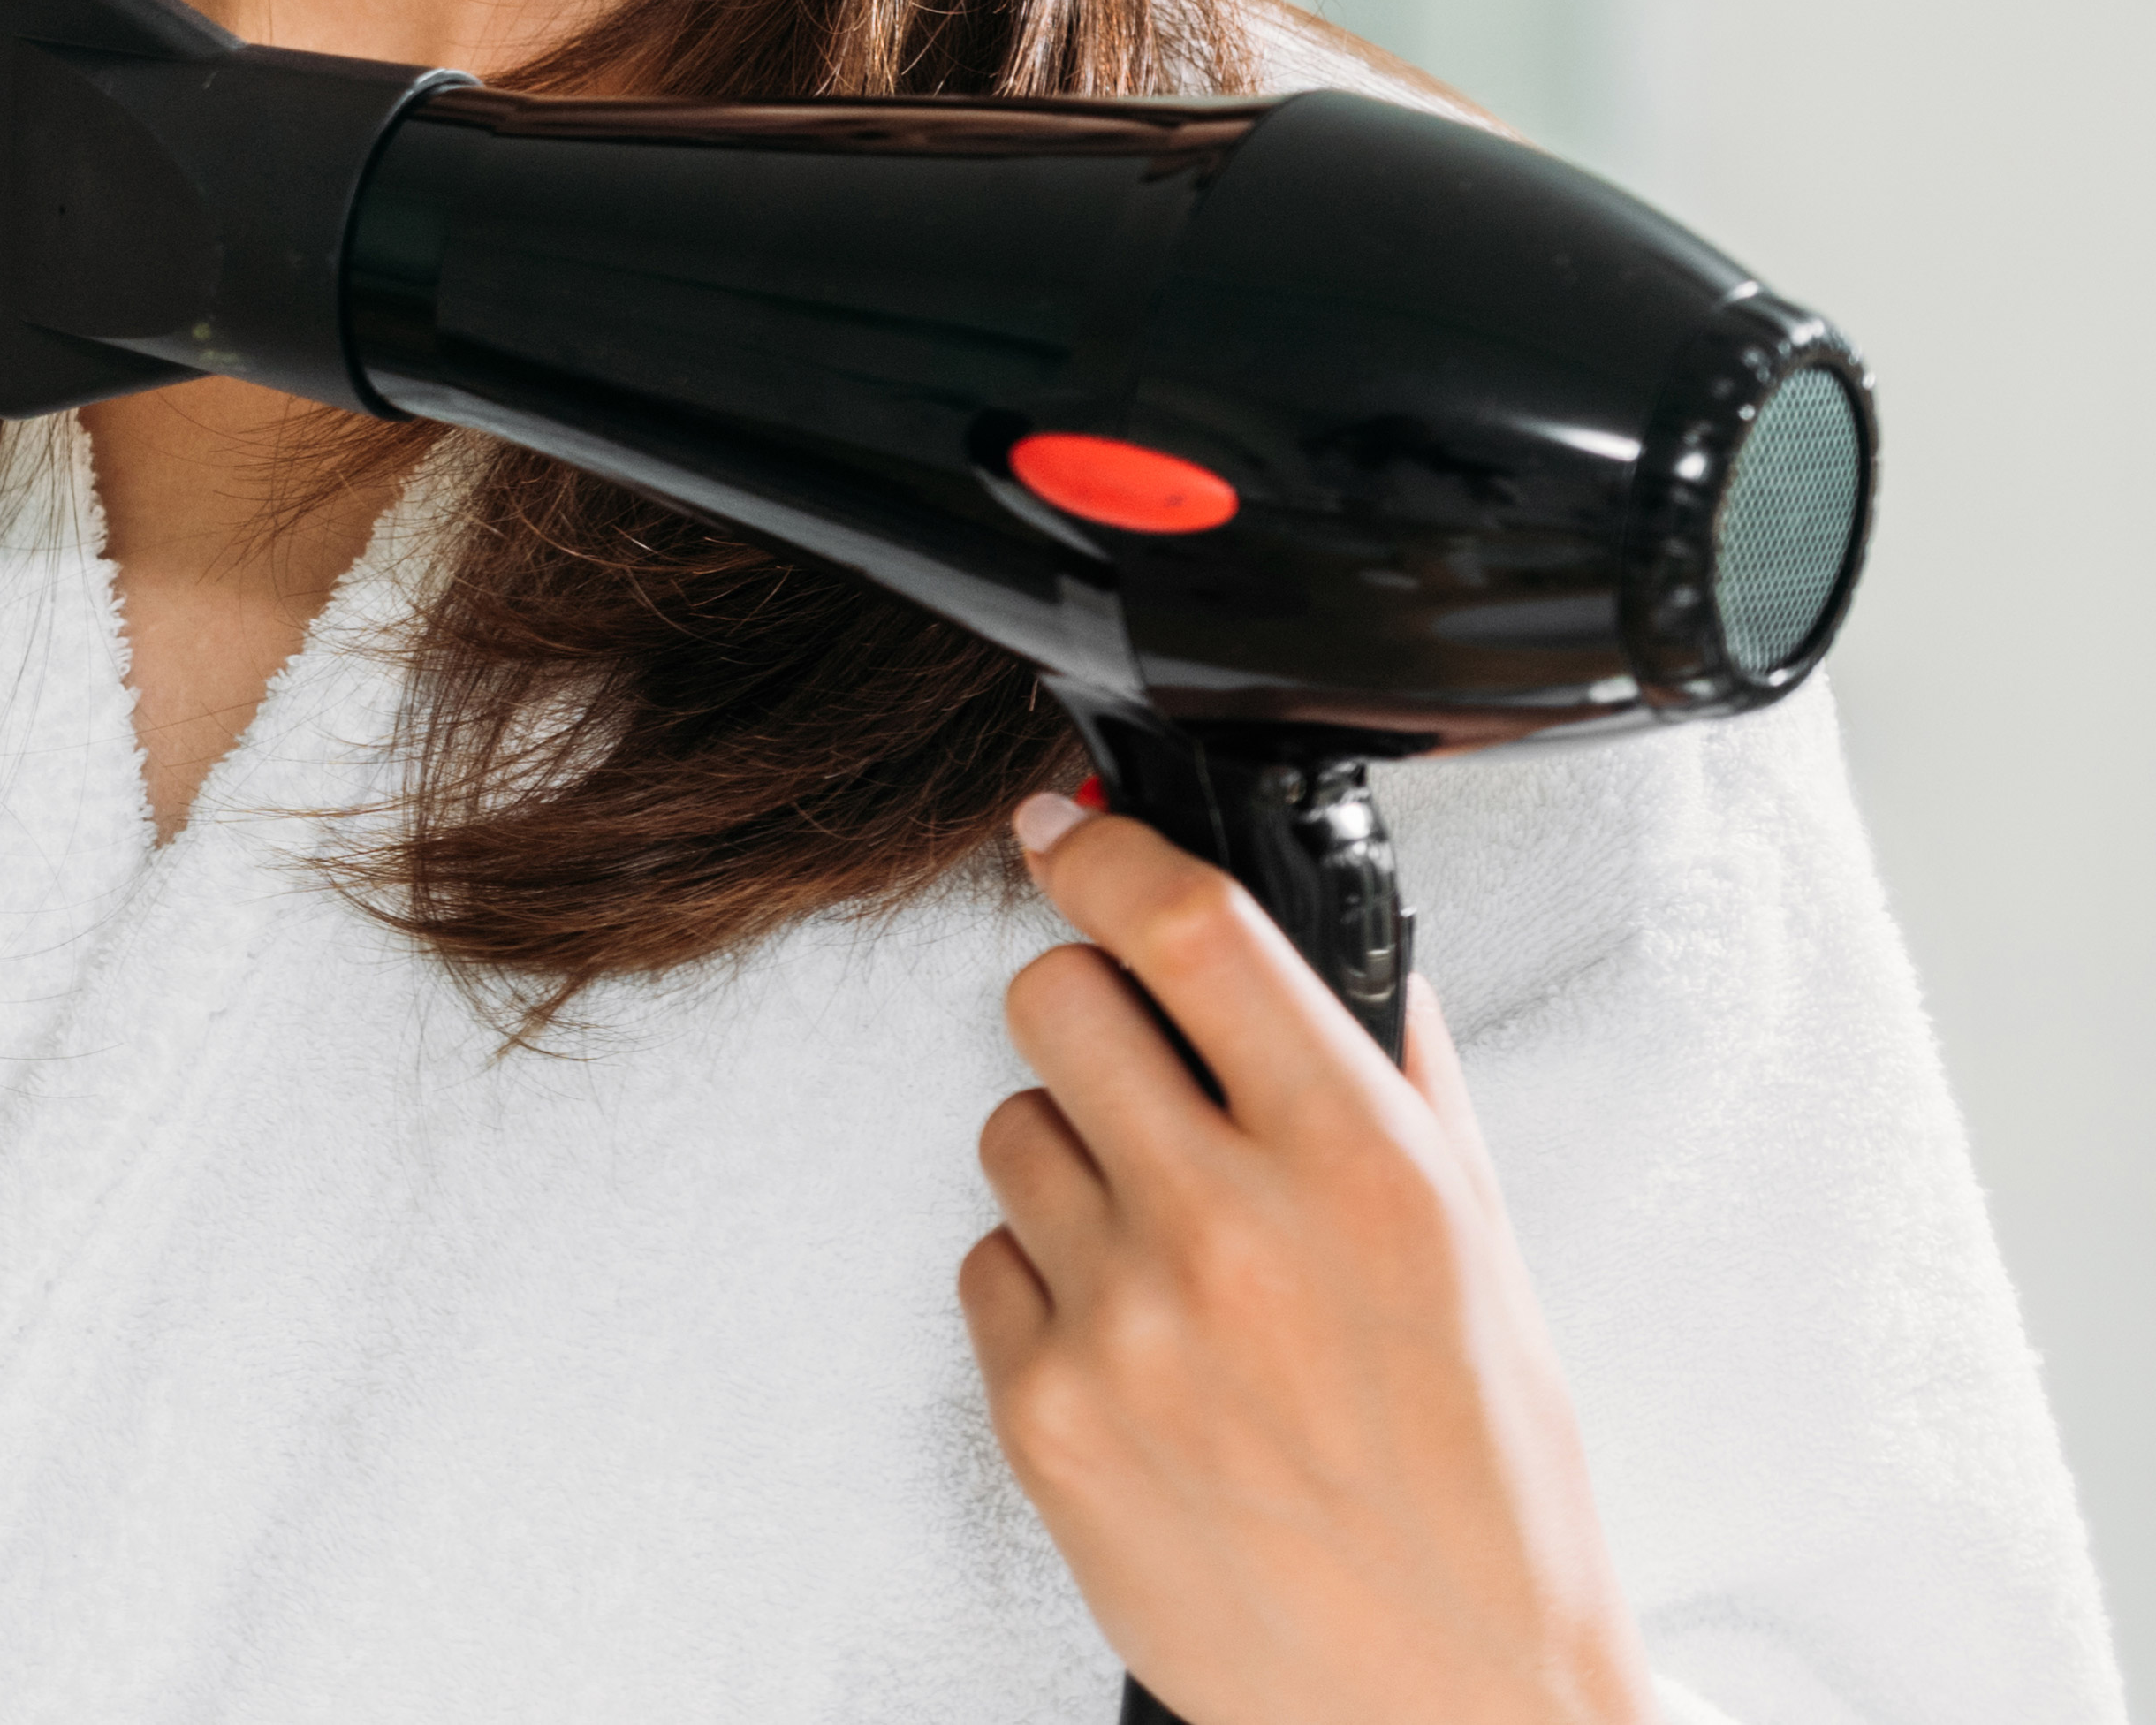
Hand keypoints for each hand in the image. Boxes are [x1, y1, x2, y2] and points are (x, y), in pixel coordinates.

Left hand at [960, 794, 1644, 1724]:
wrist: (1445, 1696)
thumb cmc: (1485, 1491)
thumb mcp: (1484, 1257)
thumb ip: (1395, 1083)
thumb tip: (1317, 937)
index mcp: (1365, 1169)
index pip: (1189, 929)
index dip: (1103, 853)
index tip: (1065, 834)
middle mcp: (1232, 1228)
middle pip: (1054, 998)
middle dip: (1092, 1016)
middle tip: (1149, 1083)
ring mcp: (1120, 1320)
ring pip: (1012, 1128)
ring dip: (1076, 1166)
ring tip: (1177, 1261)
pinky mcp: (1039, 1407)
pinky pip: (985, 1261)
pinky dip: (1047, 1287)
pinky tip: (1140, 1353)